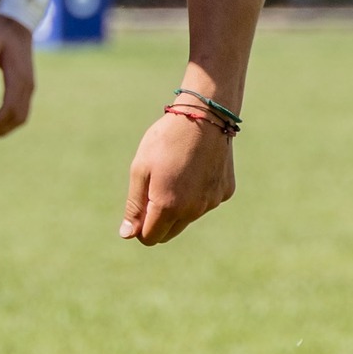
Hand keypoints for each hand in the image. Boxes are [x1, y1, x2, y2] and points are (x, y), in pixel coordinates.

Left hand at [0, 15, 36, 137]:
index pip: (8, 109)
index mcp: (18, 78)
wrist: (19, 24)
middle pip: (17, 117)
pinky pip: (23, 109)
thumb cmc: (1, 32)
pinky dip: (12, 121)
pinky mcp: (28, 85)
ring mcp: (30, 86)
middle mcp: (27, 85)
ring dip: (6, 128)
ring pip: (22, 116)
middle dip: (0, 130)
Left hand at [119, 110, 234, 244]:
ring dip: (178, 206)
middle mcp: (193, 210)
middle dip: (158, 220)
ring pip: (188, 217)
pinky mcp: (225, 192)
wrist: (205, 115)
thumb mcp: (141, 169)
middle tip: (154, 188)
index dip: (139, 226)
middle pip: (169, 233)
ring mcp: (212, 202)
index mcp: (169, 206)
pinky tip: (196, 167)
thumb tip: (127, 235)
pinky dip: (198, 192)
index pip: (149, 238)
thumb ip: (134, 206)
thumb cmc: (166, 140)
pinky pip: (205, 202)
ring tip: (177, 172)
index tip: (139, 204)